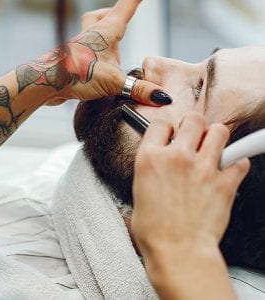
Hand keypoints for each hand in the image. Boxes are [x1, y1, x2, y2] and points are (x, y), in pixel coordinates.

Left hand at [16, 0, 165, 105]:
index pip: (125, 7)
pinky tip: (98, 66)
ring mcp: (81, 45)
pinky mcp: (74, 58)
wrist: (45, 83)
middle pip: (104, 15)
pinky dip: (95, 51)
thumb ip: (139, 89)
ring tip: (114, 46)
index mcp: (105, 32)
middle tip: (124, 16)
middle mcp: (92, 34)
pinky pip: (86, 48)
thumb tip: (162, 96)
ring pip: (92, 29)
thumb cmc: (76, 74)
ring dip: (103, 32)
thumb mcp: (113, 82)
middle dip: (116, 14)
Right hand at [131, 112, 249, 256]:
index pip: (160, 125)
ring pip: (219, 131)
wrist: (176, 252)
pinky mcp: (224, 182)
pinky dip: (237, 163)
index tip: (169, 135)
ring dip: (216, 137)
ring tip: (212, 148)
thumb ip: (151, 170)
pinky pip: (240, 161)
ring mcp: (202, 167)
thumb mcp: (139, 192)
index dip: (166, 129)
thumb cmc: (154, 230)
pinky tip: (228, 170)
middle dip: (194, 125)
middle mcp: (176, 157)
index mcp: (150, 158)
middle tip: (193, 136)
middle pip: (193, 119)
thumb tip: (159, 163)